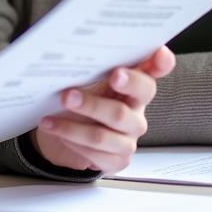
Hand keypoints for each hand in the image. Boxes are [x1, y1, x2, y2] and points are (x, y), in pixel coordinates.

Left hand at [30, 46, 174, 174]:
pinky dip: (71, 141)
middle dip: (95, 102)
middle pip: (122, 111)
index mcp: (133, 83)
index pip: (155, 70)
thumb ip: (92, 66)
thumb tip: (70, 52)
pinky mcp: (118, 159)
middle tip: (69, 95)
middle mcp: (136, 110)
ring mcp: (129, 136)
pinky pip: (96, 153)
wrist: (68, 132)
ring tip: (51, 117)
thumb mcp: (87, 77)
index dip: (161, 63)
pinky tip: (56, 130)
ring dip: (73, 126)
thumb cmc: (82, 95)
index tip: (157, 54)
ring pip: (103, 135)